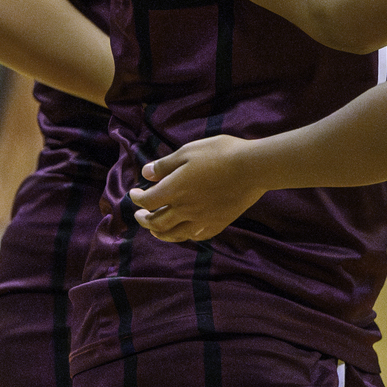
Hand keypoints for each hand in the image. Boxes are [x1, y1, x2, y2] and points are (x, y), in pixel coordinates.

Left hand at [128, 135, 261, 242]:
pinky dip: (187, 236)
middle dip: (144, 219)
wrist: (253, 167)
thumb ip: (166, 165)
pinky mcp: (218, 223)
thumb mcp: (189, 151)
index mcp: (174, 189)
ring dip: (160, 233)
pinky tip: (186, 232)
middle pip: (157, 221)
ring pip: (174, 233)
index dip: (137, 198)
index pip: (148, 200)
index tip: (134, 193)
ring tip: (155, 231)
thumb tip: (146, 173)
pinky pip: (197, 235)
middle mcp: (184, 209)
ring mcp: (201, 219)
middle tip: (140, 216)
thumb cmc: (221, 153)